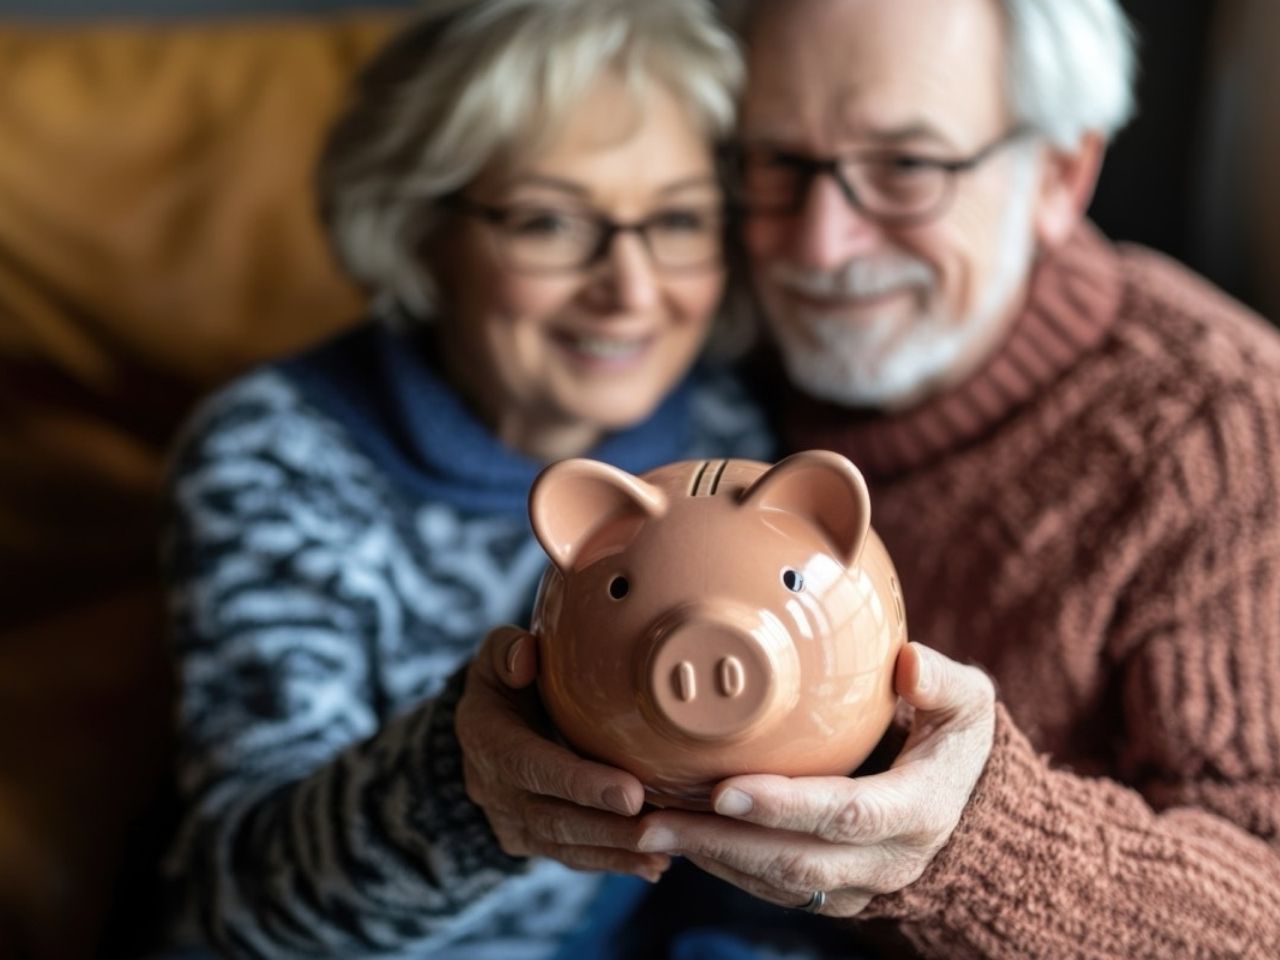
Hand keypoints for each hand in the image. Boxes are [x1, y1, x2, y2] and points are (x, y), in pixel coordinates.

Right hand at [456, 626, 670, 881]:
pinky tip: (656, 865)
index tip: (629, 791)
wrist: (483, 729)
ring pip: (565, 846)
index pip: (530, 766)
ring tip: (670, 849)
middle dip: (608, 827)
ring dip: (617, 852)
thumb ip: (507, 650)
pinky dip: (614, 863)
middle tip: (661, 828)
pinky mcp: (531, 842)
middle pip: (553, 818)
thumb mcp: (495, 657)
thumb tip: (526, 658)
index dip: (578, 782)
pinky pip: (572, 859)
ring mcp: (511, 821)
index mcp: (487, 739)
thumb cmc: (505, 682)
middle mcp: (494, 789)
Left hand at [633, 642, 994, 914]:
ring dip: (709, 857)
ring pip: (775, 883)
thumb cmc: (953, 738)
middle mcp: (887, 860)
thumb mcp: (968, 703)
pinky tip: (676, 835)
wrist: (964, 806)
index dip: (787, 806)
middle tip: (654, 820)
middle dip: (722, 844)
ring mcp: (857, 885)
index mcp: (918, 811)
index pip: (847, 815)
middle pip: (797, 862)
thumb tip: (908, 663)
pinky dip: (721, 864)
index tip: (727, 791)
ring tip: (646, 827)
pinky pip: (770, 888)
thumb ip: (942, 681)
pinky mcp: (831, 894)